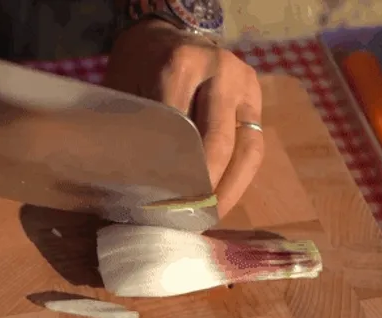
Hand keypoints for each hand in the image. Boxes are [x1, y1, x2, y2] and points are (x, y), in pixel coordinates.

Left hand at [104, 19, 263, 217]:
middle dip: (205, 187)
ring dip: (230, 189)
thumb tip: (133, 189)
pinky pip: (254, 145)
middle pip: (218, 142)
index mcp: (180, 66)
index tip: (161, 205)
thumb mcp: (125, 90)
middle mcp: (220, 71)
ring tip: (211, 217)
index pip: (180, 131)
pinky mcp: (256, 97)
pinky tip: (222, 199)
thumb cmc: (138, 68)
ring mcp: (244, 83)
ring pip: (247, 148)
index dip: (174, 172)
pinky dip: (239, 176)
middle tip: (188, 219)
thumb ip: (132, 130)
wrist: (165, 34)